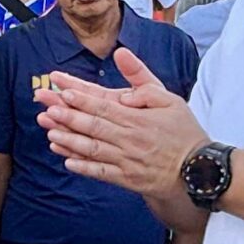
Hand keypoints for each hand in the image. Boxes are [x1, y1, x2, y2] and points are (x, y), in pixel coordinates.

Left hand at [34, 46, 208, 200]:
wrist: (198, 170)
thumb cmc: (183, 131)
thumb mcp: (169, 98)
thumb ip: (143, 80)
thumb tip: (122, 64)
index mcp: (137, 118)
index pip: (104, 105)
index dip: (81, 98)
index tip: (62, 89)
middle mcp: (129, 138)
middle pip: (93, 125)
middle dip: (67, 115)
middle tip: (45, 107)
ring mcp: (127, 160)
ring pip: (93, 149)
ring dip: (69, 141)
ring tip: (49, 132)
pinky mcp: (128, 179)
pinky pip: (102, 173)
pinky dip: (84, 168)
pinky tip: (67, 162)